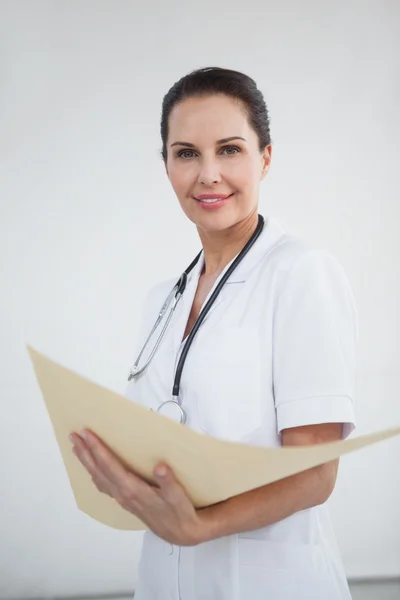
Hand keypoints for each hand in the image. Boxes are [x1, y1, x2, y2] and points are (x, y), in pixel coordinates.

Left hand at [69, 429, 203, 545]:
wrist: (179, 532)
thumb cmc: (179, 511)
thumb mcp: (178, 496)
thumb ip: (168, 482)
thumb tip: (160, 467)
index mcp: (133, 490)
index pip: (110, 466)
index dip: (97, 449)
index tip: (88, 434)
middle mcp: (123, 494)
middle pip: (98, 470)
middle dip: (85, 452)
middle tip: (74, 435)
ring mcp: (121, 498)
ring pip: (98, 477)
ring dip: (86, 461)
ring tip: (77, 447)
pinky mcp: (124, 500)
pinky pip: (103, 484)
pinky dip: (93, 473)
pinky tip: (91, 468)